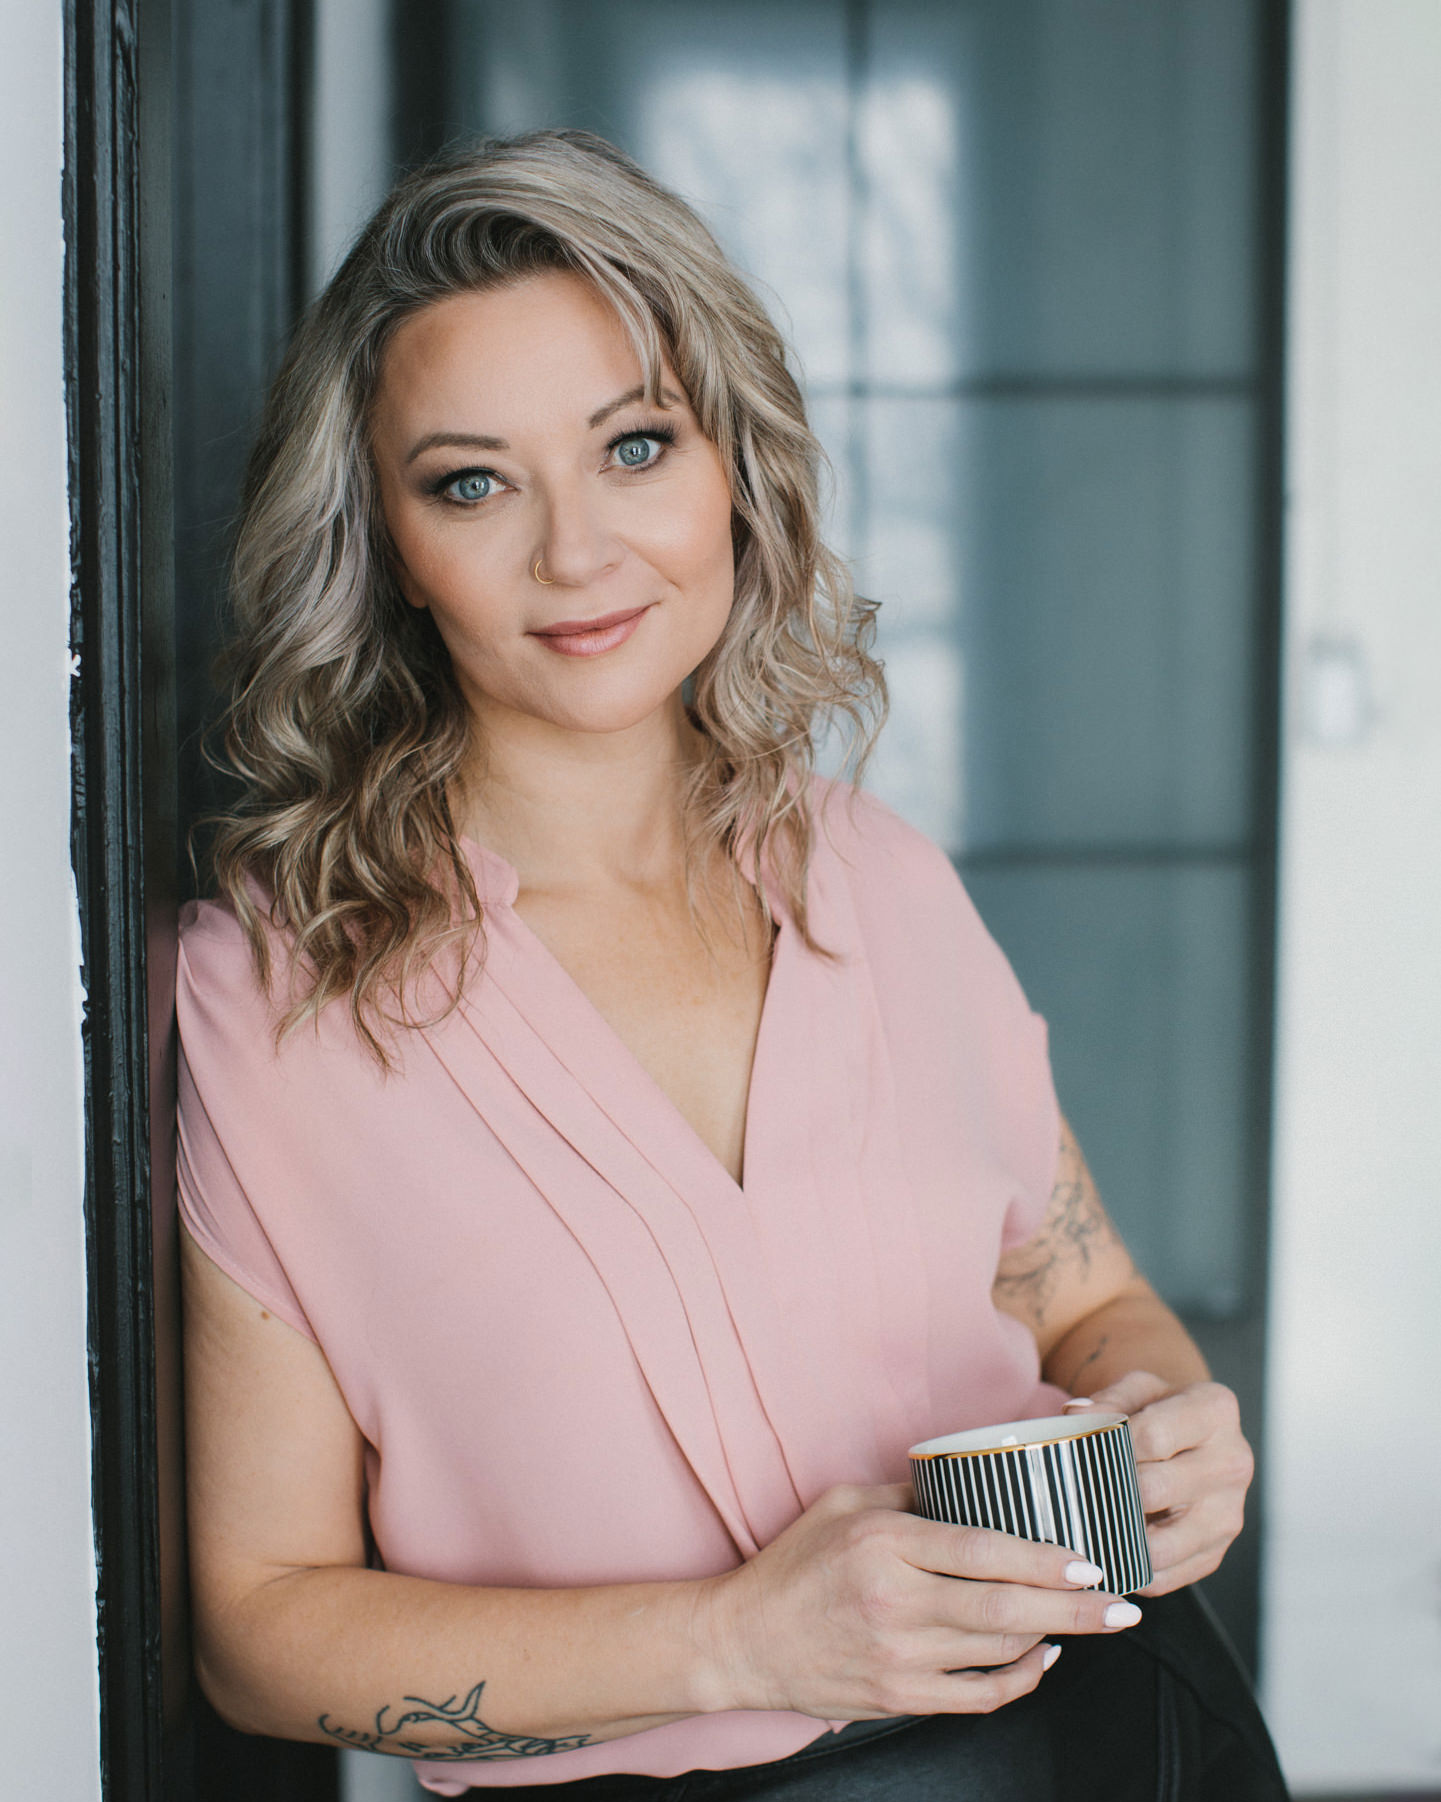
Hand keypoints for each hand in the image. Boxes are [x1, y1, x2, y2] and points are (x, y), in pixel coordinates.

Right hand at [697, 1482, 1144, 1722]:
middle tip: (1123, 1604)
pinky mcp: (899, 1698)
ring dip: (1052, 1636)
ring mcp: (899, 1659)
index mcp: (884, 1545)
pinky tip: (1041, 1658)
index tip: (1088, 1559)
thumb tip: (974, 1472)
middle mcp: (895, 1604)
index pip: (981, 1552)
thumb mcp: (844, 1502)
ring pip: (998, 1651)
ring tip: (1088, 1618)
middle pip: (1005, 1609)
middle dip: (1075, 1609)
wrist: (743, 1641)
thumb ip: (910, 1490)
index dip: (1043, 1558)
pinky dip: (1019, 1679)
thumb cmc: (795, 1562)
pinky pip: (979, 1697)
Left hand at [1064, 1371, 1253, 1595]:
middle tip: (1073, 1494)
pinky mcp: (1217, 1552)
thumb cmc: (1159, 1411)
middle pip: (1156, 1490)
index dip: (1110, 1446)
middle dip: (1109, 1493)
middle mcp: (1233, 1463)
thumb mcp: (1136, 1390)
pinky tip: (1107, 1552)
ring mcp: (1228, 1513)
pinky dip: (1132, 1571)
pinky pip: (1167, 1575)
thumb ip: (1106, 1400)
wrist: (1193, 1439)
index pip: (1153, 1436)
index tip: (1081, 1452)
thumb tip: (1076, 1415)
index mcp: (1215, 1411)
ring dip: (1117, 1541)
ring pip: (1162, 1545)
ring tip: (1085, 1528)